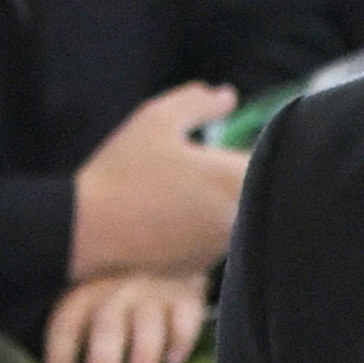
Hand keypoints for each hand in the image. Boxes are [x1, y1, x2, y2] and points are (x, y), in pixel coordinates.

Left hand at [43, 265, 207, 362]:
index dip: (61, 356)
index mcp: (86, 288)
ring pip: (147, 326)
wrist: (174, 237)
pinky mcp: (188, 296)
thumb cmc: (125, 279)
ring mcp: (155, 292)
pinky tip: (175, 361)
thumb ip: (83, 325)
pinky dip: (181, 340)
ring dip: (143, 358)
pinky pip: (186, 319)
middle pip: (107, 328)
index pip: (68, 324)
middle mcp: (118, 289)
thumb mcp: (95, 287)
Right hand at [67, 86, 248, 284]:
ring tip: (187, 191)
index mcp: (233, 178)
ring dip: (227, 204)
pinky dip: (206, 227)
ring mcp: (224, 246)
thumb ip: (199, 103)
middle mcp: (239, 217)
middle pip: (261, 193)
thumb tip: (229, 96)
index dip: (260, 147)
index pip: (272, 159)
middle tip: (208, 165)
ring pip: (241, 218)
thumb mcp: (156, 120)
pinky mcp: (206, 266)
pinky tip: (175, 216)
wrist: (91, 230)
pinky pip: (217, 240)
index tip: (240, 141)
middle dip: (243, 176)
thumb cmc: (123, 170)